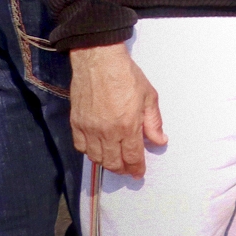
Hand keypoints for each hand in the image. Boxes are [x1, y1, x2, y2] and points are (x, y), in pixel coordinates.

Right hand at [70, 44, 165, 177]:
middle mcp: (106, 132)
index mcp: (127, 126)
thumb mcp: (149, 97)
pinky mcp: (76, 123)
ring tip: (116, 162)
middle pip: (113, 162)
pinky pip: (81, 146)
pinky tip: (98, 150)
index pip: (132, 156)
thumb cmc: (127, 76)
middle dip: (122, 169)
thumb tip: (160, 141)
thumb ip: (153, 122)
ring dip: (107, 163)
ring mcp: (89, 128)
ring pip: (96, 157)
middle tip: (129, 170)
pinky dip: (90, 153)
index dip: (136, 168)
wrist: (99, 62)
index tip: (139, 173)